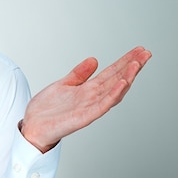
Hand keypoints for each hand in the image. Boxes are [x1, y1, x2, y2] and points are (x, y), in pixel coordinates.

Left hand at [21, 46, 151, 152]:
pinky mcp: (83, 117)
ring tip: (137, 64)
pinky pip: (102, 105)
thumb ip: (79, 74)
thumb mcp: (63, 85)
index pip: (111, 73)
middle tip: (146, 53)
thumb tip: (94, 60)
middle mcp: (91, 98)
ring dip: (126, 78)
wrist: (32, 127)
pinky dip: (113, 94)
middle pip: (116, 80)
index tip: (138, 50)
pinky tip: (122, 83)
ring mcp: (89, 107)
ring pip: (113, 91)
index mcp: (87, 90)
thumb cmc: (46, 110)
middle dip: (131, 67)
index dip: (124, 61)